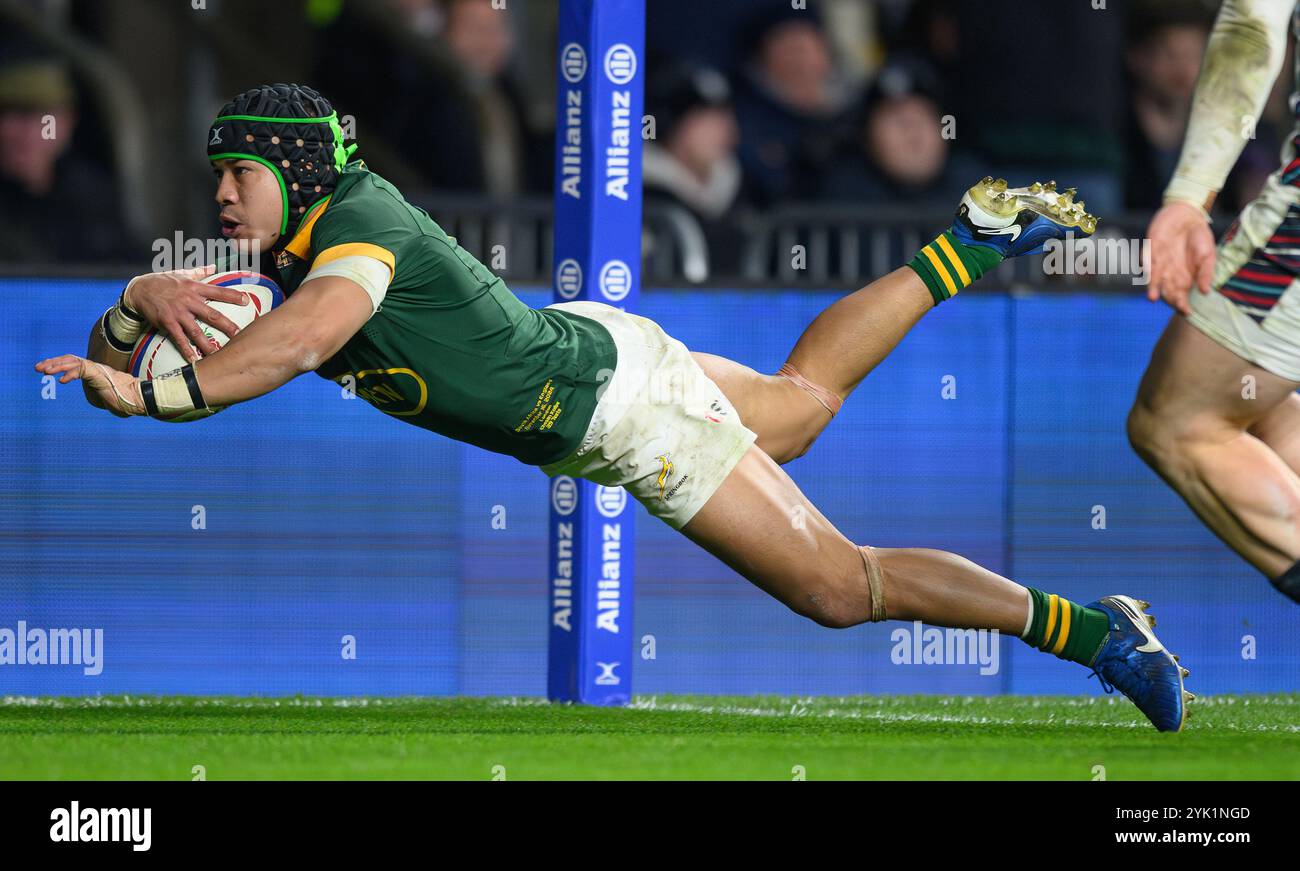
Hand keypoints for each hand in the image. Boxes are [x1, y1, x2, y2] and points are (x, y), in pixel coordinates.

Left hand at [35, 354, 142, 416]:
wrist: (141, 399)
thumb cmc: (128, 401)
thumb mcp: (108, 400)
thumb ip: (101, 397)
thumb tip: (102, 401)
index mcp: (96, 372)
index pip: (74, 363)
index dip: (58, 365)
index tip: (46, 370)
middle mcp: (96, 368)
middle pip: (70, 360)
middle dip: (52, 363)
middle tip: (38, 368)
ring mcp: (98, 371)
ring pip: (74, 362)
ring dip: (57, 366)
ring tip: (44, 371)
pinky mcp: (101, 375)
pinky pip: (83, 371)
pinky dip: (71, 374)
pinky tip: (62, 380)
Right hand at [122, 264, 248, 361]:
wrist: (138, 289)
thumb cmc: (162, 281)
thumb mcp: (182, 273)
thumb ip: (199, 272)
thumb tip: (213, 267)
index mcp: (194, 287)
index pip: (217, 291)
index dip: (232, 296)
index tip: (247, 301)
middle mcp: (188, 300)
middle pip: (211, 314)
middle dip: (227, 325)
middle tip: (240, 334)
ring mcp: (177, 313)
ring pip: (196, 330)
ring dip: (207, 344)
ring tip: (219, 355)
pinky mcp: (167, 322)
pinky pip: (179, 339)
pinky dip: (186, 350)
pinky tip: (194, 360)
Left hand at [1145, 201, 1216, 314]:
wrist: (1186, 216)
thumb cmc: (1199, 236)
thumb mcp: (1208, 255)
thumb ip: (1206, 273)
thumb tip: (1205, 291)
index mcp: (1186, 277)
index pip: (1182, 296)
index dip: (1184, 305)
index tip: (1187, 311)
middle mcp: (1171, 274)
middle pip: (1168, 292)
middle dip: (1170, 300)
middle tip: (1175, 304)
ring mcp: (1159, 264)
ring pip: (1154, 282)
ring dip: (1153, 289)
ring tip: (1153, 297)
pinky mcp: (1150, 252)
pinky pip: (1147, 263)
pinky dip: (1147, 270)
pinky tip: (1148, 276)